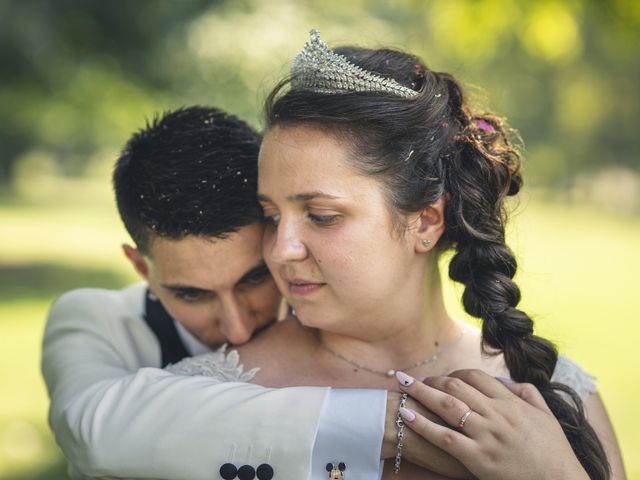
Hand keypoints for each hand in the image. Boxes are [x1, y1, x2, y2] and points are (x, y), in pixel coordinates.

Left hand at [395, 370, 588, 479]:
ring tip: (402, 386)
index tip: (442, 378)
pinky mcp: (478, 458)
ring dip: (420, 393)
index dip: (453, 373)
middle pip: (456, 386)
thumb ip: (526, 392)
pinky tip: (406, 415)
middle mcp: (496, 414)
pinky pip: (445, 437)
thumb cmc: (554, 452)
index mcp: (510, 403)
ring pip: (447, 406)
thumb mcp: (546, 415)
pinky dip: (422, 424)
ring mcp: (486, 435)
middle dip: (431, 380)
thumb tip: (504, 380)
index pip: (475, 376)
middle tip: (414, 380)